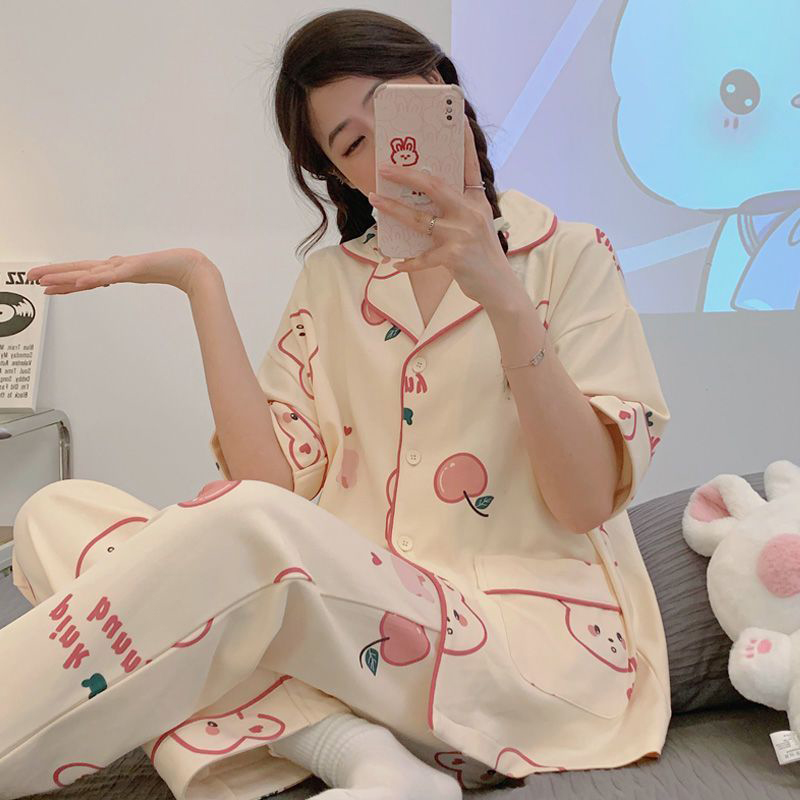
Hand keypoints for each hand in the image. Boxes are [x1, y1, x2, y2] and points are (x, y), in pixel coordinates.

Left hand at [25, 247, 209, 295]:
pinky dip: (96, 279)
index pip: (85, 274)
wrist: (195, 267)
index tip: (44, 282)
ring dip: (67, 276)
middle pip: (80, 270)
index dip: (63, 278)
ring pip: (90, 272)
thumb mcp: (145, 275)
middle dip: (54, 273)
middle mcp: (118, 265)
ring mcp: (126, 266)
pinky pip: (112, 276)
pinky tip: (81, 282)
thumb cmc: (175, 269)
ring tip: (45, 280)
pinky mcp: (137, 268)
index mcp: (119, 269)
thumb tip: (116, 278)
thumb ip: (130, 275)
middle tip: (30, 277)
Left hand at [367, 113, 514, 306]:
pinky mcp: (455, 256)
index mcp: (476, 200)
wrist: (498, 286)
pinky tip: (395, 263)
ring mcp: (462, 233)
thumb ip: (457, 209)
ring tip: (375, 201)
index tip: (458, 116)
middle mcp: (471, 212)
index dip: (464, 140)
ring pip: (420, 219)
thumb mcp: (476, 225)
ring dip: (393, 210)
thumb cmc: (482, 254)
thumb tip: (422, 199)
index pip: (470, 164)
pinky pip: (423, 257)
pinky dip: (408, 261)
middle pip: (434, 185)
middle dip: (406, 176)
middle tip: (384, 169)